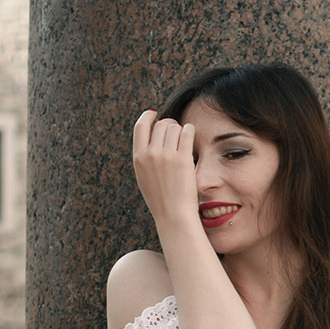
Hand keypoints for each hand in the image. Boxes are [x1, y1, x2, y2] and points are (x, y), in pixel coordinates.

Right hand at [132, 110, 198, 228]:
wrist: (173, 215)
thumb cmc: (161, 200)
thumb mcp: (144, 178)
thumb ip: (145, 158)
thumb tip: (151, 140)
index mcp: (138, 158)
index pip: (140, 126)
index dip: (147, 116)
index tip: (153, 113)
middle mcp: (150, 154)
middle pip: (161, 125)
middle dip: (169, 125)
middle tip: (176, 132)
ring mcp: (166, 156)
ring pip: (174, 127)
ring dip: (181, 129)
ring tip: (184, 138)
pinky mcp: (182, 159)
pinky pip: (187, 132)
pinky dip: (190, 131)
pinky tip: (191, 135)